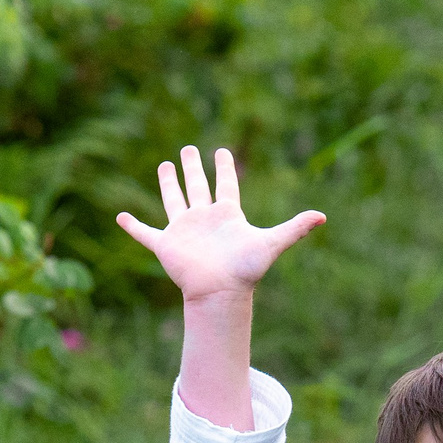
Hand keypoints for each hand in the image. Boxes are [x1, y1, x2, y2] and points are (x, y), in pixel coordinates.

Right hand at [115, 146, 324, 304]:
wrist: (221, 293)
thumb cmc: (245, 270)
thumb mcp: (272, 242)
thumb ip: (295, 228)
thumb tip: (324, 216)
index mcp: (227, 214)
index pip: (227, 184)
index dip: (225, 168)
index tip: (222, 152)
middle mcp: (204, 218)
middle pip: (198, 186)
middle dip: (193, 168)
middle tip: (189, 149)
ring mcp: (184, 231)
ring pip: (174, 200)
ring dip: (169, 184)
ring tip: (164, 165)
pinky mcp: (166, 246)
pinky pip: (145, 233)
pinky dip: (132, 227)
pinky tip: (119, 217)